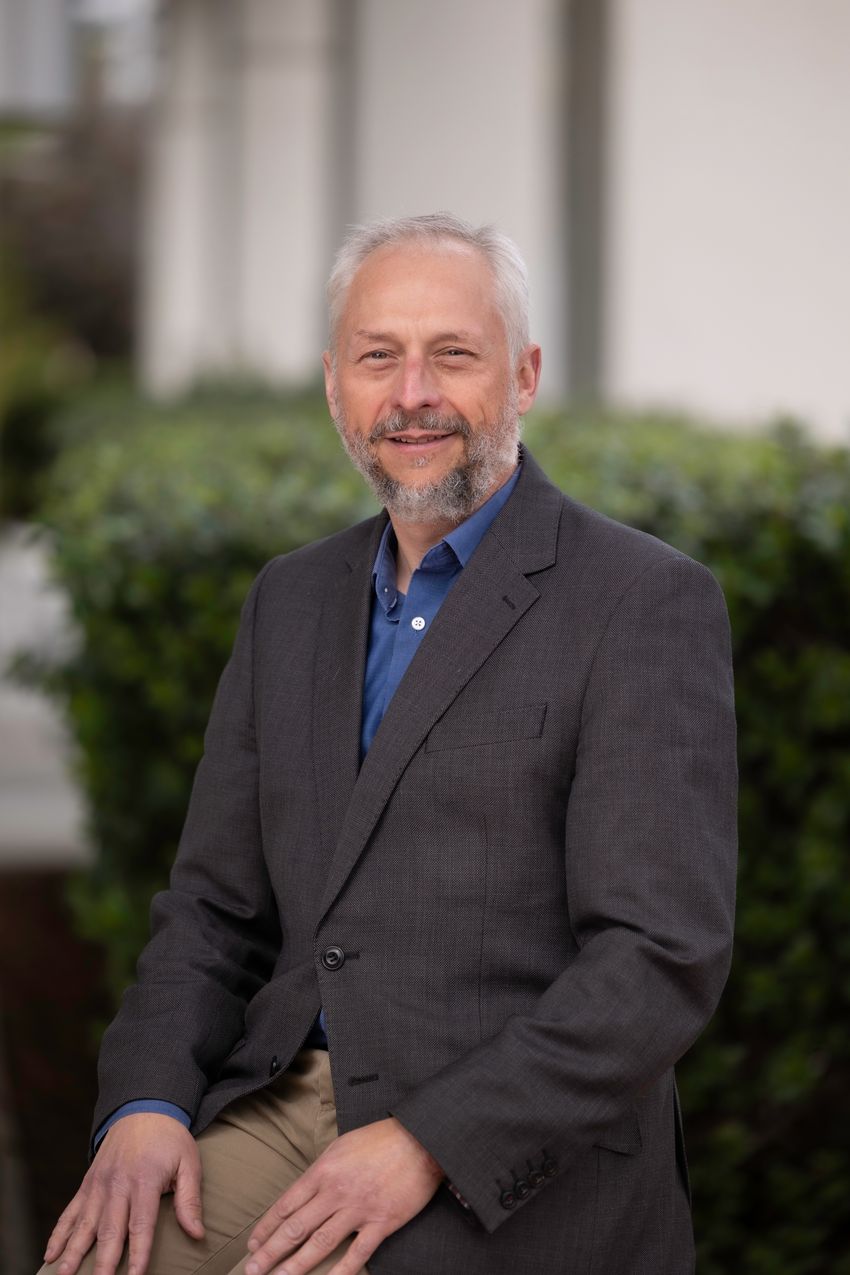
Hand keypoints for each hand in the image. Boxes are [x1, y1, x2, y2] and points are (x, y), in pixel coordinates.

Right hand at [43, 1114, 203, 1274]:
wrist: (144, 1108)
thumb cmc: (170, 1139)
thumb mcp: (189, 1162)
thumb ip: (190, 1200)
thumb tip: (197, 1233)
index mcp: (144, 1180)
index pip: (141, 1225)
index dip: (139, 1254)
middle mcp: (117, 1184)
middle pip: (109, 1230)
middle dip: (103, 1262)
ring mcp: (99, 1184)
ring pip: (85, 1224)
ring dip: (73, 1252)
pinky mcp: (87, 1183)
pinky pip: (71, 1211)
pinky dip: (60, 1233)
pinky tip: (50, 1253)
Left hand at [245, 1117, 443, 1274]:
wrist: (420, 1139)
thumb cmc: (381, 1139)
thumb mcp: (342, 1146)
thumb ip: (322, 1171)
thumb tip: (303, 1192)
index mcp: (324, 1170)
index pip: (287, 1204)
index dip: (267, 1227)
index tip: (253, 1244)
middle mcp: (336, 1191)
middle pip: (297, 1227)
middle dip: (271, 1251)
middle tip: (252, 1269)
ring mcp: (358, 1209)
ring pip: (320, 1243)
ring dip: (296, 1266)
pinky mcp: (382, 1223)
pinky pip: (357, 1253)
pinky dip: (340, 1272)